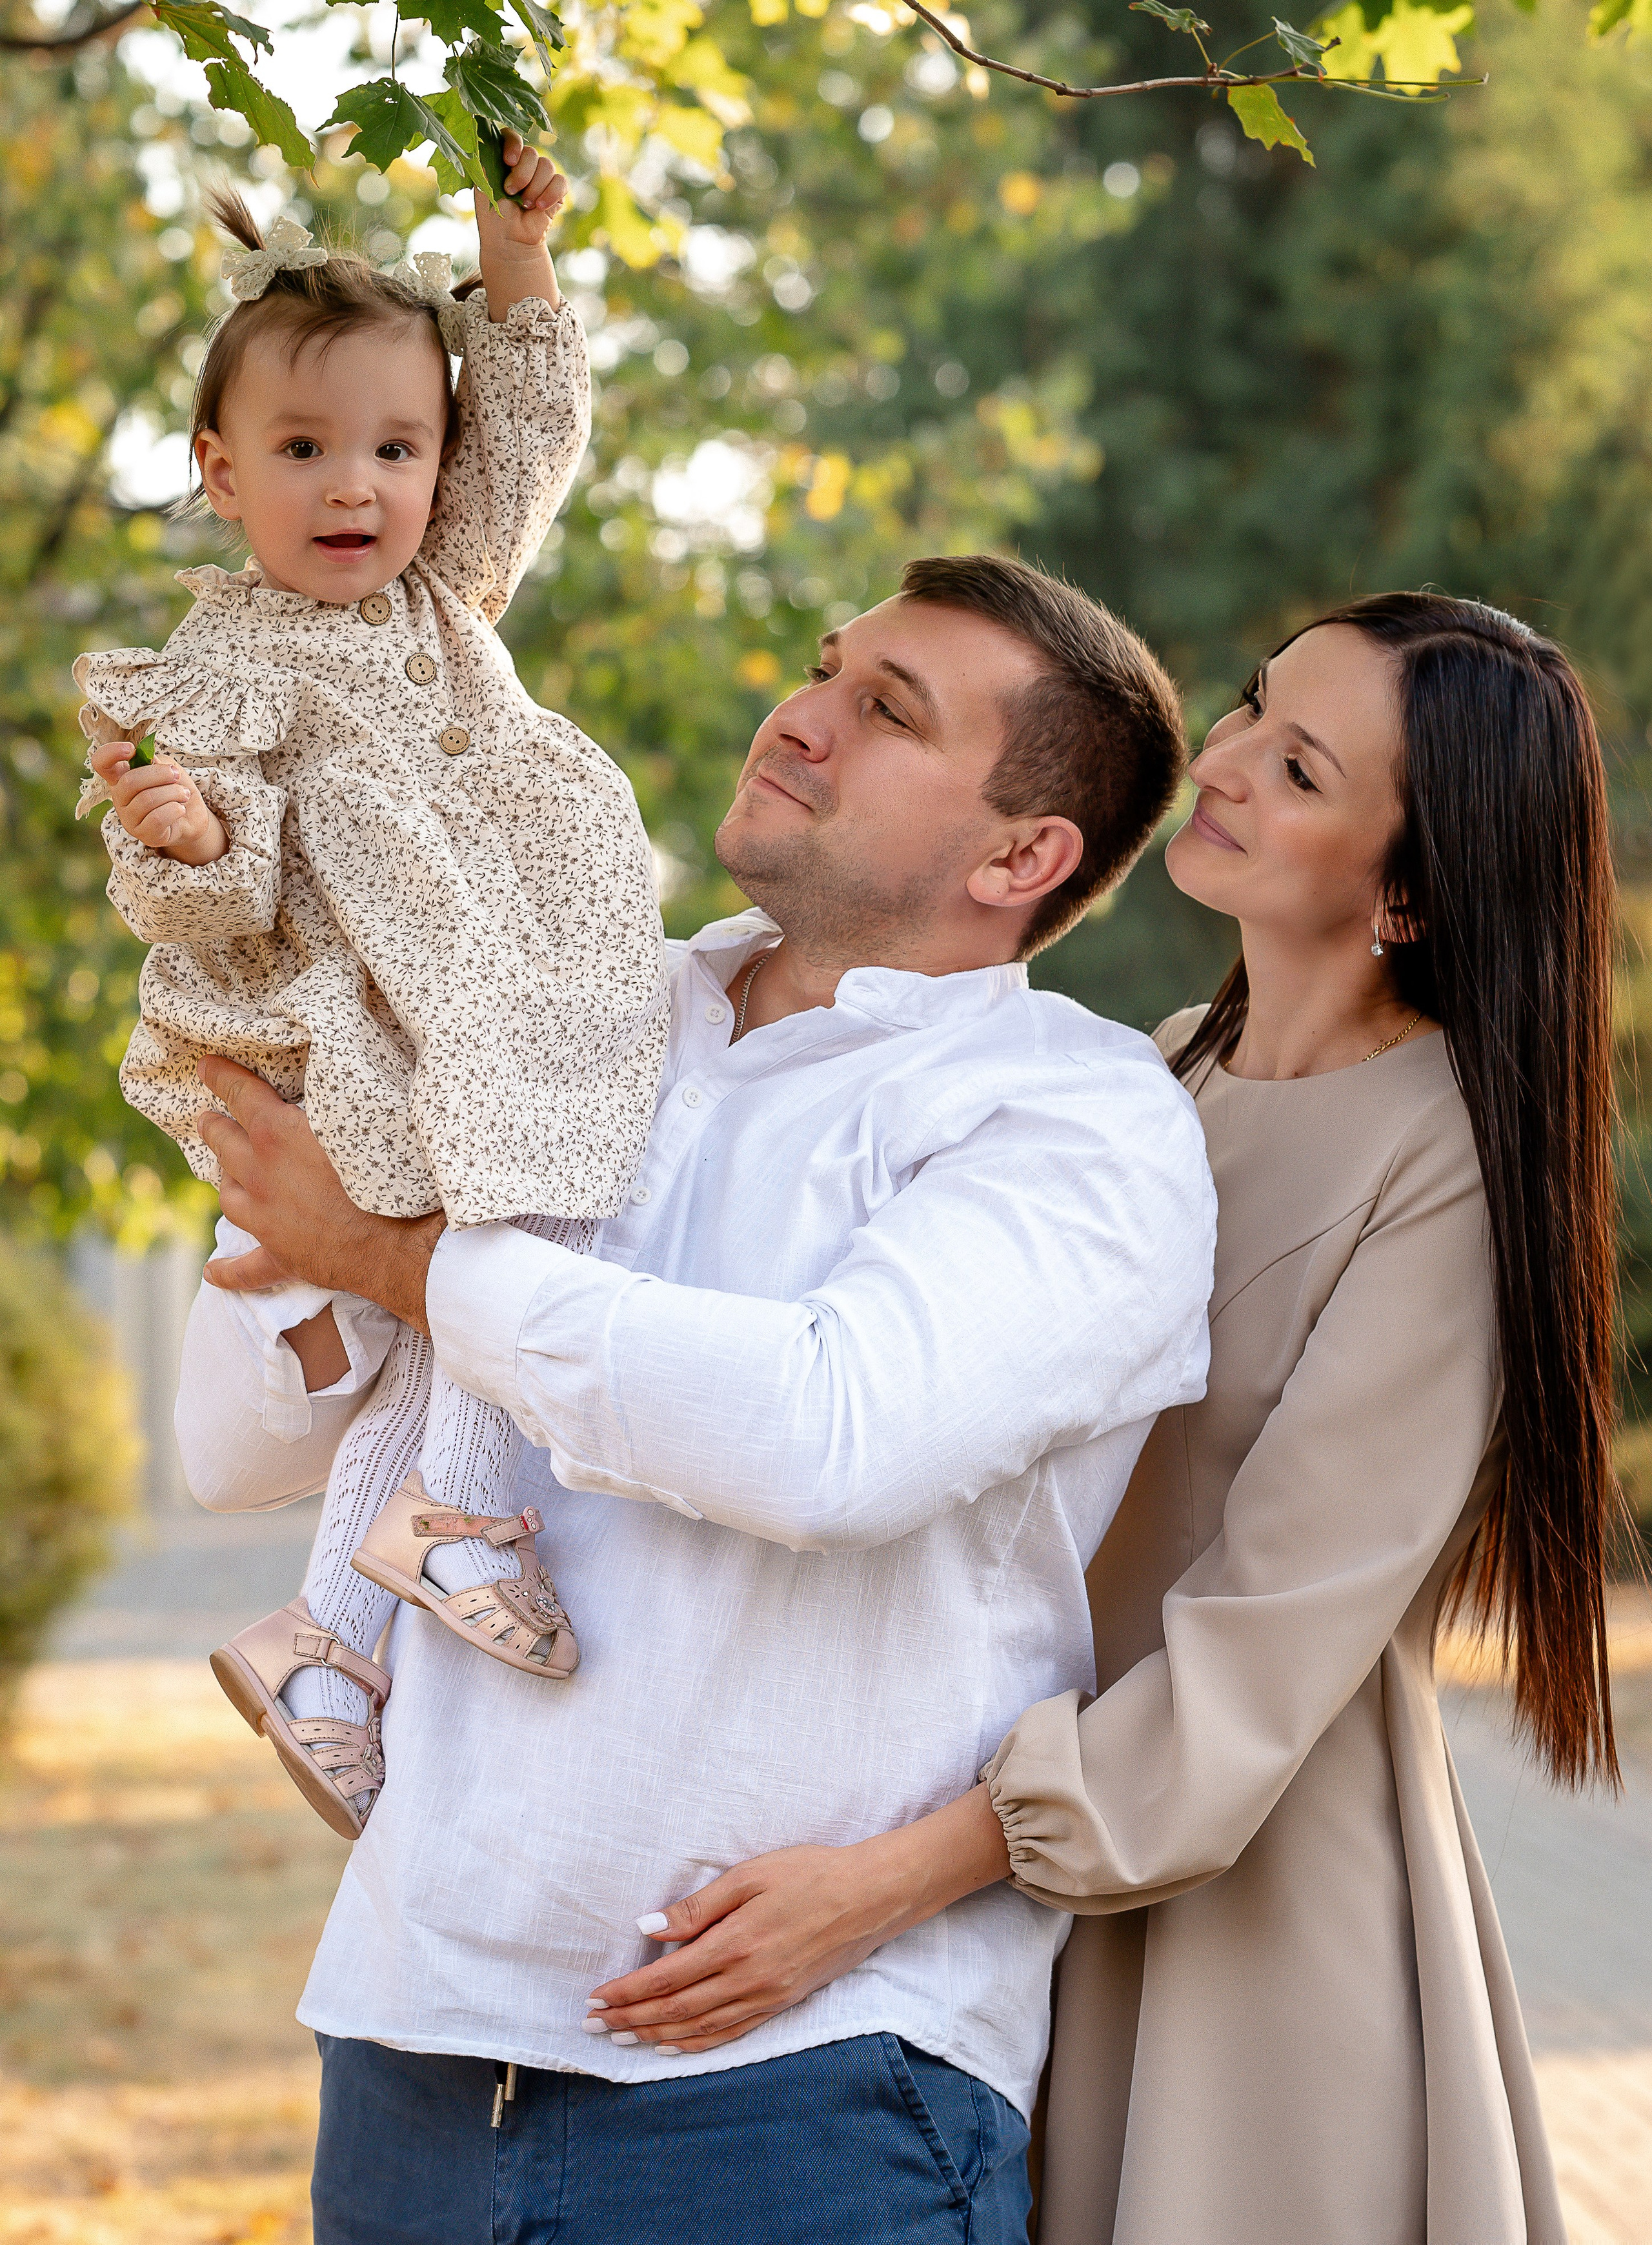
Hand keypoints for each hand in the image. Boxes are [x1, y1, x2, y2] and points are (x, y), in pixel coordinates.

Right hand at [89, 738, 227, 864]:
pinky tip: (180, 809)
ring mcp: (130, 819)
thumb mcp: (167, 768)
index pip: (101, 763)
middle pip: (129, 781)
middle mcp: (120, 799)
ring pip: (147, 799)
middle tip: (175, 774)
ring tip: (183, 794)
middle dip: (159, 774)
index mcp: (121, 778)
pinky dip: (174, 809)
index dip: (110, 752)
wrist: (192, 818)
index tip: (131, 749)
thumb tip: (148, 760)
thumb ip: (155, 761)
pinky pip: (157, 818)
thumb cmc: (175, 790)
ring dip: (173, 792)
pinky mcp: (145, 835)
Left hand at [196, 1056, 443, 1328]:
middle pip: (223, 1142)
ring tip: (223, 1169)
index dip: (221, 1076)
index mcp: (277, 1133)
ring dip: (224, 1178)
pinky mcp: (280, 1256)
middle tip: (206, 1117)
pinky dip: (228, 1271)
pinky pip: (245, 1269)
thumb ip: (330, 1100)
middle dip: (214, 1125)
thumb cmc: (387, 1170)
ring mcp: (264, 1218)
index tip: (206, 1066)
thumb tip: (323, 1084)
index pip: (239, 1093)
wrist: (399, 1239)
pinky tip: (214, 1273)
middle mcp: (259, 1173)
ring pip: (227, 1194)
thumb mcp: (358, 1117)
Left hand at [474, 130, 565, 315]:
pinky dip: (550, 194)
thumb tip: (483, 133)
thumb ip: (485, 159)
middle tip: (511, 192)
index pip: (513, 136)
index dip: (514, 144)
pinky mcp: (556, 190)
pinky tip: (540, 208)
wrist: (508, 240)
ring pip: (547, 166)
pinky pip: (560, 181)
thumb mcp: (483, 183)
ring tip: (525, 205)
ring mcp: (541, 176)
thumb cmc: (492, 214)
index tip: (509, 161)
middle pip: (532, 153)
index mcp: (505, 159)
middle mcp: (524, 164)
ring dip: (534, 188)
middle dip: (522, 175)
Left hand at [583, 1787, 1012, 2054]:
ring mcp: (766, 1997)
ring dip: (655, 2035)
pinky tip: (674, 2046)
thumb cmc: (809, 1874)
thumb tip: (649, 1928)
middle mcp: (747, 1980)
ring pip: (699, 2028)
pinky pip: (730, 2034)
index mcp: (736, 1944)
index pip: (667, 1978)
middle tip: (594, 2025)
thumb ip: (699, 1907)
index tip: (597, 1996)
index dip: (628, 1991)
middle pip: (676, 2009)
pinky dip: (696, 2044)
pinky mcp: (781, 2003)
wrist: (870, 1897)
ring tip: (622, 2038)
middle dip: (631, 2018)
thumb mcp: (750, 1875)